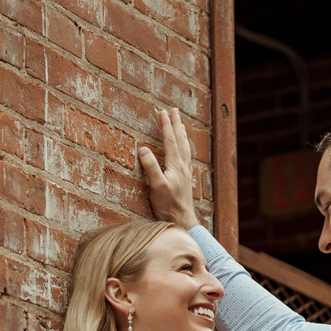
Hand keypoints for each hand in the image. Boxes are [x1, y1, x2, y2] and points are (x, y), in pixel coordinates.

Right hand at [140, 106, 199, 228]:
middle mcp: (182, 165)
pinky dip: (185, 147)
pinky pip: (187, 156)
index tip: (162, 112)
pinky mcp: (186, 178)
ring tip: (181, 124)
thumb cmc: (168, 205)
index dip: (166, 125)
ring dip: (182, 134)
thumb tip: (143, 148)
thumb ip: (151, 167)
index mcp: (175, 165)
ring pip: (185, 147)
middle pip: (180, 140)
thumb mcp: (156, 186)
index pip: (170, 140)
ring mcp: (185, 172)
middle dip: (176, 124)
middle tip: (174, 110)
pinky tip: (184, 149)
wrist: (182, 220)